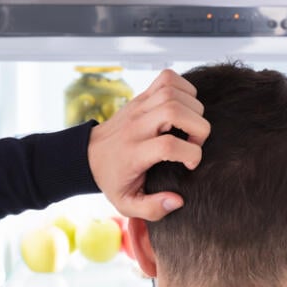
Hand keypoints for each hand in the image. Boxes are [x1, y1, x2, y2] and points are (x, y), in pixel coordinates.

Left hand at [88, 69, 209, 220]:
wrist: (88, 156)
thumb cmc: (113, 180)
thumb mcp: (127, 204)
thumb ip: (152, 209)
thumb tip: (177, 201)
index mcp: (133, 153)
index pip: (167, 145)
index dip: (190, 154)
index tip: (190, 165)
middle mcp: (136, 126)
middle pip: (174, 110)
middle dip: (197, 127)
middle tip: (194, 142)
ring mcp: (138, 107)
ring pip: (173, 92)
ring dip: (193, 107)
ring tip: (190, 127)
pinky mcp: (141, 96)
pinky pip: (168, 78)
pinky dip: (184, 88)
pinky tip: (185, 107)